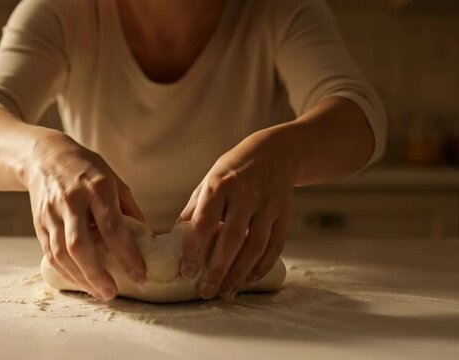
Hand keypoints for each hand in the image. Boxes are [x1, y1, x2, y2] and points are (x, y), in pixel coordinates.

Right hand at [25, 133, 146, 300]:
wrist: (44, 156)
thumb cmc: (86, 168)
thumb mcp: (113, 179)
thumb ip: (129, 208)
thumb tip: (148, 238)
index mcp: (96, 187)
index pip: (112, 226)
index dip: (126, 254)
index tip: (140, 273)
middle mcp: (71, 200)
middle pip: (80, 245)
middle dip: (97, 273)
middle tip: (113, 292)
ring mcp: (52, 213)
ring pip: (62, 253)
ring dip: (81, 278)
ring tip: (100, 292)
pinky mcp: (39, 223)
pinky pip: (50, 254)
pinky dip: (66, 272)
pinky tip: (81, 282)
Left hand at [178, 128, 299, 298]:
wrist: (275, 152)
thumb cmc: (233, 171)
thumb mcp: (209, 182)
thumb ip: (194, 210)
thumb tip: (174, 240)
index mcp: (220, 186)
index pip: (204, 223)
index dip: (194, 250)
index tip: (187, 272)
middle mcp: (245, 195)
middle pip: (231, 240)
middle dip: (217, 270)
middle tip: (205, 291)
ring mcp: (268, 205)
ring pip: (255, 247)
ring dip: (240, 273)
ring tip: (226, 291)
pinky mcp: (284, 214)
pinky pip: (275, 246)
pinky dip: (262, 266)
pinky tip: (248, 279)